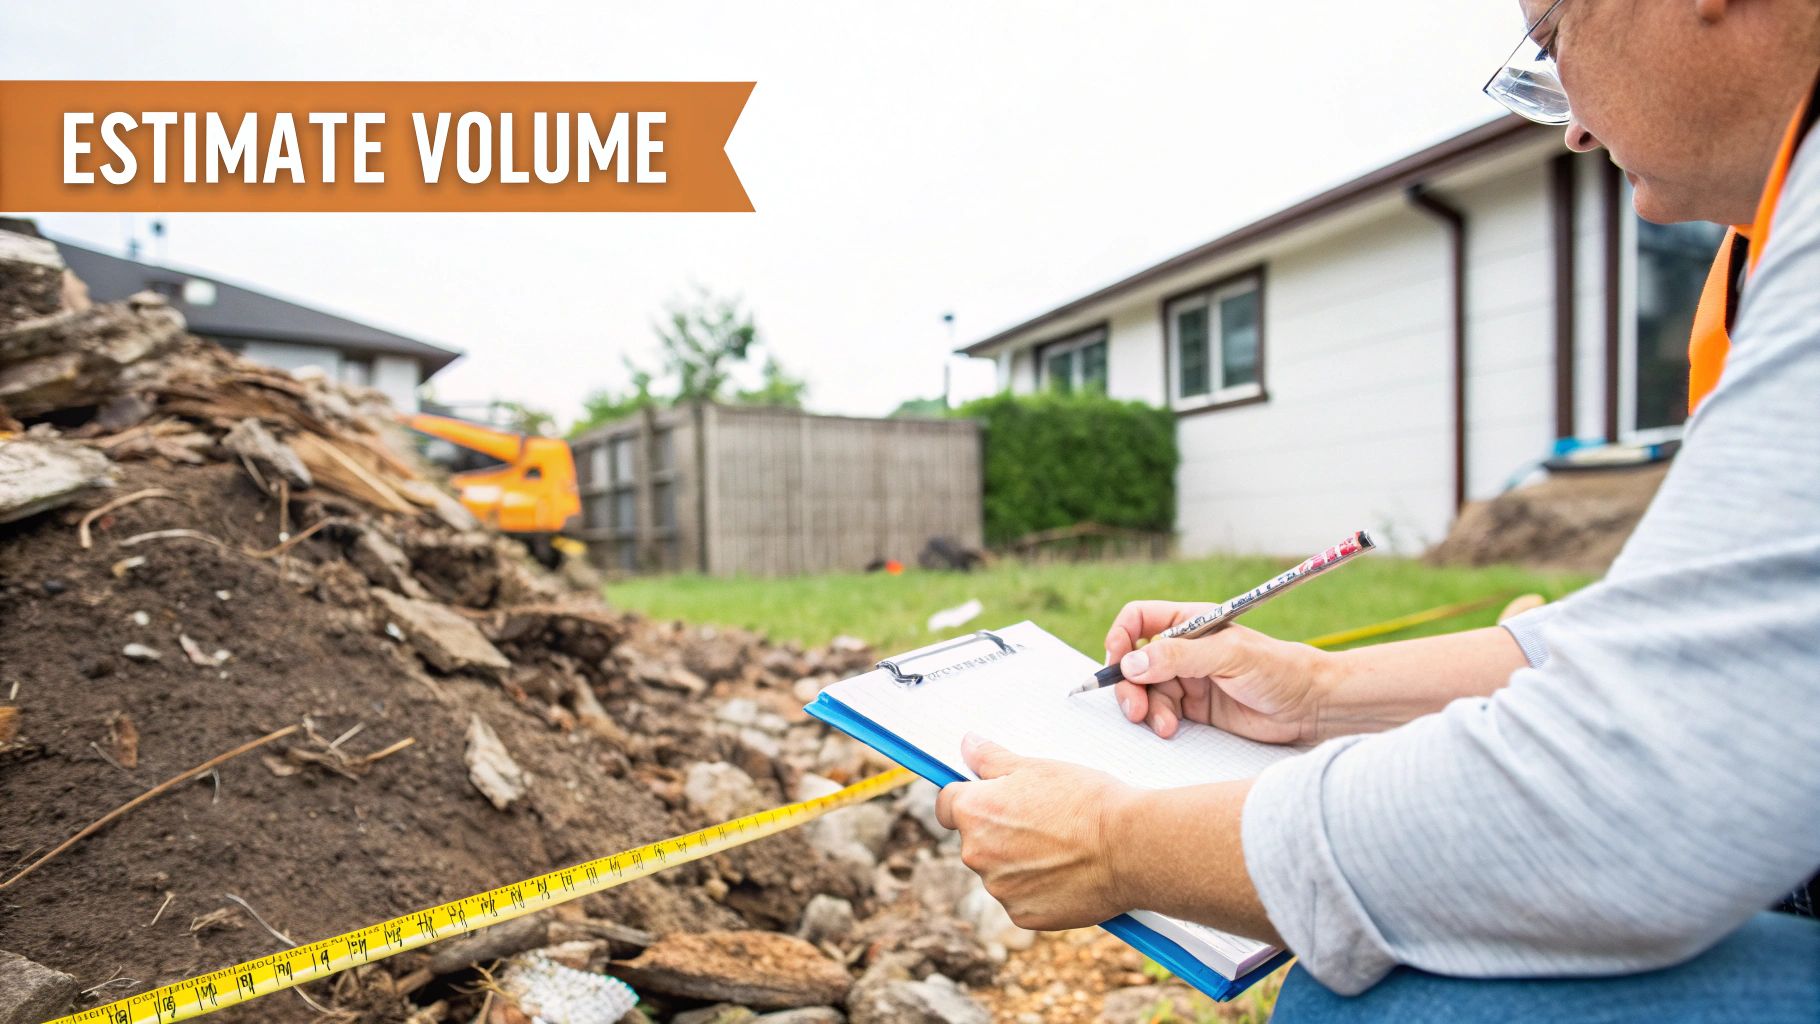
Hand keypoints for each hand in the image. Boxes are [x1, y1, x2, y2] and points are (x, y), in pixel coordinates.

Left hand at [934, 734, 1140, 929]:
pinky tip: (1067, 873)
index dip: (968, 798)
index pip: (946, 805)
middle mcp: (976, 854)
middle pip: (976, 840)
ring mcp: (999, 889)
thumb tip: (967, 746)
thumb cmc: (1085, 800)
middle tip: (1043, 820)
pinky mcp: (1023, 916)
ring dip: (1020, 862)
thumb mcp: (1036, 767)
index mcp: (973, 812)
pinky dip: (1039, 889)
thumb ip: (992, 760)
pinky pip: (1022, 899)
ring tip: (1061, 847)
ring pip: (1001, 872)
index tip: (990, 798)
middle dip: (1000, 832)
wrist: (1128, 845)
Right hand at [1105, 601, 1331, 744]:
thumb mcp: (1228, 655)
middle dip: (1128, 684)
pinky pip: (1160, 712)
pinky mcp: (1194, 709)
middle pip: (1133, 661)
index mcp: (1190, 623)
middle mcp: (1183, 650)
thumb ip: (1179, 656)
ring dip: (1145, 708)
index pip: (1139, 620)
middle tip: (1134, 708)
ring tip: (1163, 725)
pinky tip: (1171, 730)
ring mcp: (1187, 680)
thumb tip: (1130, 663)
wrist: (1310, 706)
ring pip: (1144, 691)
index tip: (1118, 662)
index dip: (1121, 637)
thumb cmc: (1278, 669)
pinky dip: (1158, 721)